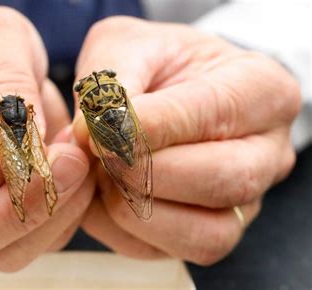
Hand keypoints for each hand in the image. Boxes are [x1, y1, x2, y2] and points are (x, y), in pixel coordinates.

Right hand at [0, 7, 93, 270]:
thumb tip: (18, 140)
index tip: (26, 145)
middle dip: (20, 205)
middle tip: (69, 160)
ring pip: (0, 252)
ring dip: (51, 213)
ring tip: (78, 162)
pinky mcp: (0, 228)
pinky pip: (34, 244)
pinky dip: (64, 216)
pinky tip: (78, 176)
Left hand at [75, 17, 300, 264]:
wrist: (166, 90)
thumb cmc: (154, 65)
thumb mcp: (129, 46)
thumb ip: (112, 82)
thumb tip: (87, 134)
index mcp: (261, 91)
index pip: (214, 114)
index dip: (151, 127)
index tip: (98, 128)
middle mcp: (265, 153)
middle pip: (223, 180)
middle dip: (147, 173)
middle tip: (99, 155)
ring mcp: (242, 201)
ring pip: (205, 233)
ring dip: (137, 208)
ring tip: (103, 174)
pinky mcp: (208, 231)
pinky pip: (170, 251)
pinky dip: (124, 230)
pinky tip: (103, 195)